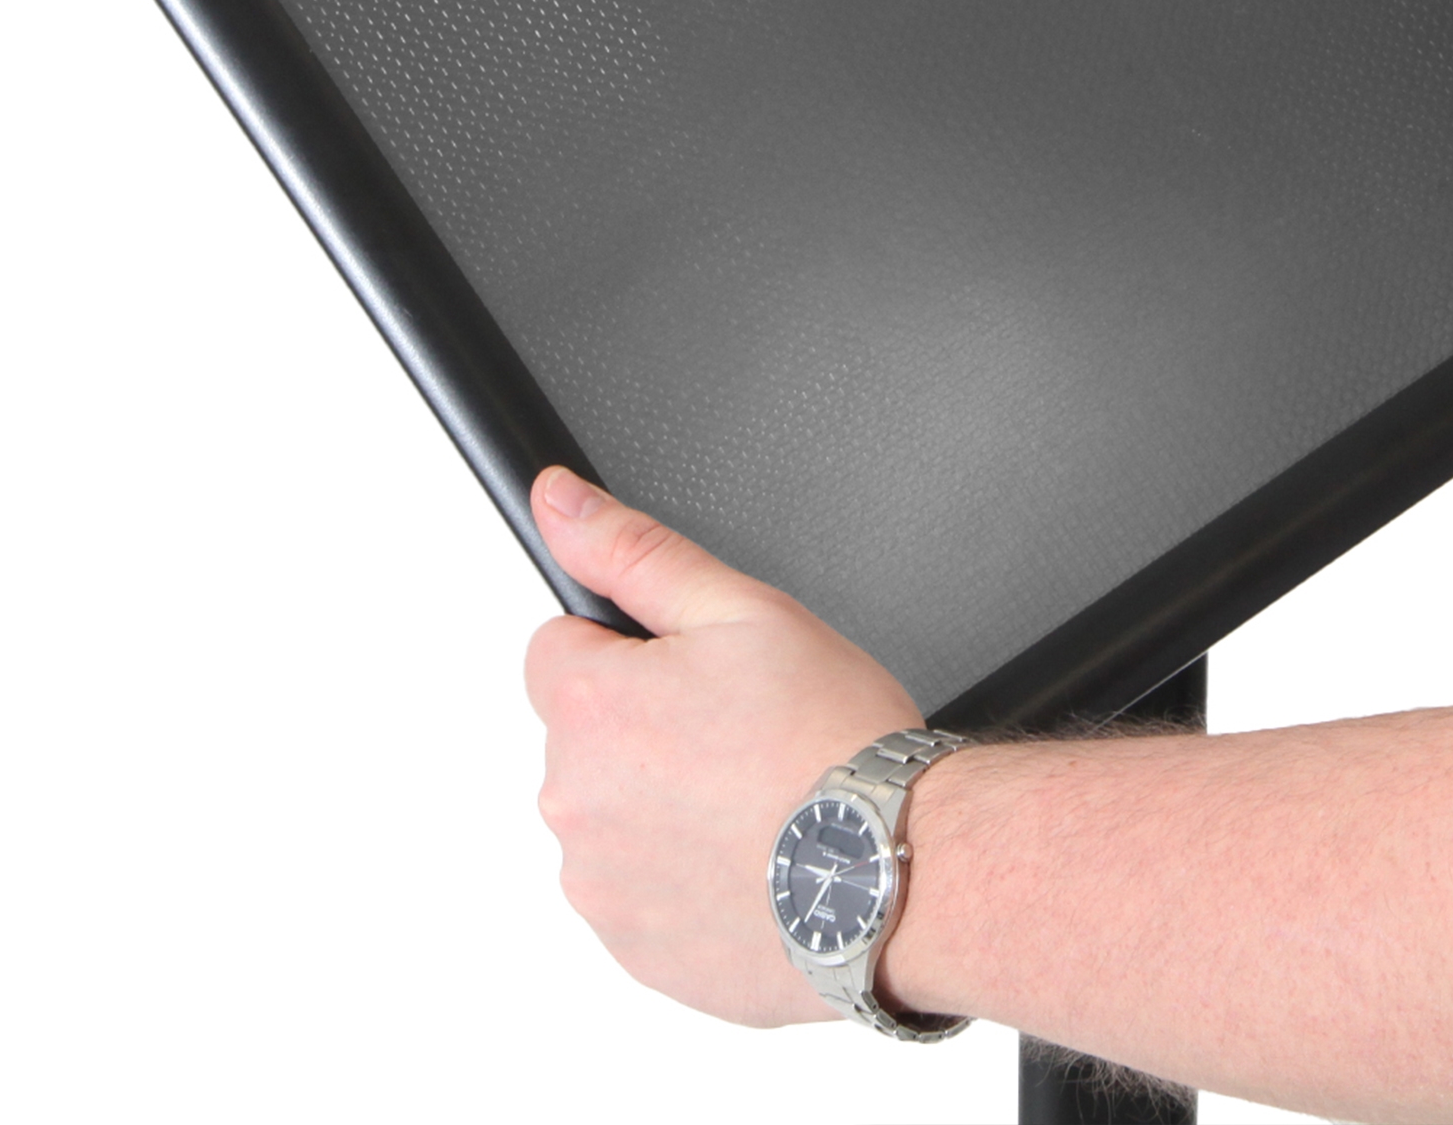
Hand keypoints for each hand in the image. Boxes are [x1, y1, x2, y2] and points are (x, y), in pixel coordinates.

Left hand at [523, 466, 923, 1023]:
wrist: (895, 870)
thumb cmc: (831, 740)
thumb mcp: (742, 607)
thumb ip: (634, 550)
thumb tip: (557, 501)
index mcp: (591, 707)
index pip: (558, 647)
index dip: (632, 647)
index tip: (696, 671)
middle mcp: (574, 802)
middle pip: (586, 736)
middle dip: (648, 724)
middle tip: (741, 730)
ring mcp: (600, 886)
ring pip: (614, 816)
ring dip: (663, 803)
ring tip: (755, 797)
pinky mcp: (635, 950)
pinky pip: (640, 891)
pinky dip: (683, 873)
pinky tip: (751, 855)